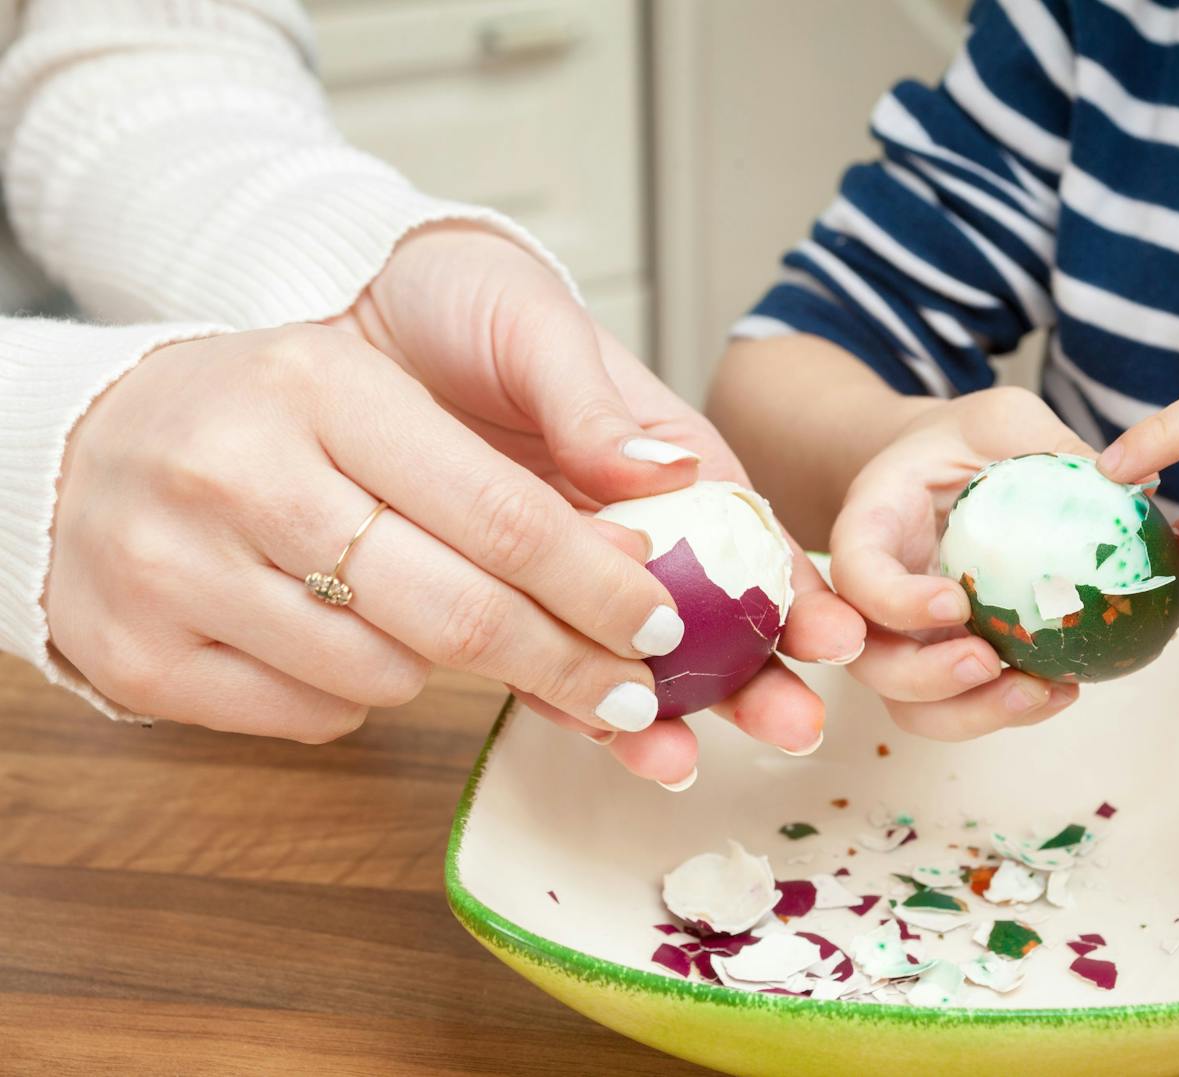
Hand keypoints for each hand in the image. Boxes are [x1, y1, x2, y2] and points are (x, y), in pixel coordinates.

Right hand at [48, 325, 687, 745]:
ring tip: (439, 617)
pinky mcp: (139, 655)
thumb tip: (665, 500)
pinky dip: (359, 695)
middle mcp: (237, 474)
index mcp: (320, 385)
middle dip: (566, 664)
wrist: (85, 443)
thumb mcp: (384, 383)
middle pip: (457, 614)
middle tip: (629, 695)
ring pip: (387, 677)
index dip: (600, 586)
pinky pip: (312, 718)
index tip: (663, 625)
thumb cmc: (268, 411)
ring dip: (448, 669)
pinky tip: (345, 637)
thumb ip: (526, 442)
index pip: (504, 514)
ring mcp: (175, 570)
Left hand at [332, 225, 864, 781]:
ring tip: (686, 764)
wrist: (357, 307)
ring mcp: (566, 566)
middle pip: (707, 609)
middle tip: (793, 727)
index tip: (832, 637)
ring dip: (668, 709)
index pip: (742, 529)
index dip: (790, 585)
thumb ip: (595, 405)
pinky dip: (573, 701)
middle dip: (752, 673)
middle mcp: (627, 519)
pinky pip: (544, 655)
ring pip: (631, 650)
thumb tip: (664, 466)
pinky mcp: (499, 594)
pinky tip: (604, 740)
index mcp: (661, 453)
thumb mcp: (537, 329)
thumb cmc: (467, 300)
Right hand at [829, 387, 1084, 740]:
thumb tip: (1134, 484)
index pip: (856, 574)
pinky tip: (1063, 690)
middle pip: (869, 660)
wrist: (948, 469)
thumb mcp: (1003, 419)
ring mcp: (905, 637)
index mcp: (870, 525)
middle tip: (988, 660)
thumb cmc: (967, 441)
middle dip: (925, 677)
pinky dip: (1006, 713)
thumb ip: (1046, 444)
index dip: (895, 601)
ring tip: (1040, 692)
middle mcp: (873, 594)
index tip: (957, 600)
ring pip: (909, 704)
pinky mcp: (945, 660)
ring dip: (969, 713)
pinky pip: (959, 707)